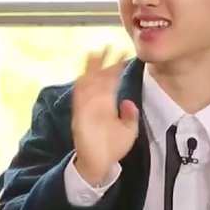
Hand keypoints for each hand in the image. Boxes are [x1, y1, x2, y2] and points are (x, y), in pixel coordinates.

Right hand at [72, 46, 138, 185]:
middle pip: (99, 77)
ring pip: (88, 83)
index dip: (116, 67)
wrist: (100, 164)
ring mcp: (88, 107)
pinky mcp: (80, 116)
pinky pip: (79, 99)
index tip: (123, 52)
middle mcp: (98, 102)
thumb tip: (129, 102)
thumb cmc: (112, 147)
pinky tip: (83, 75)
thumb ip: (130, 116)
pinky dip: (81, 88)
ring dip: (90, 69)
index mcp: (108, 103)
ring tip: (94, 54)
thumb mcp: (128, 131)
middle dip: (103, 62)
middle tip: (107, 46)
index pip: (112, 80)